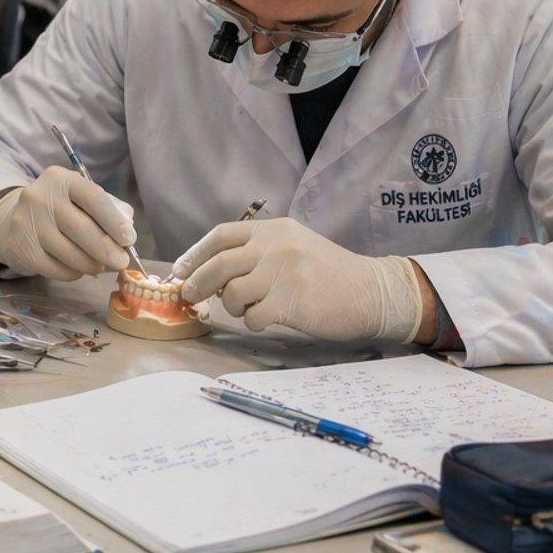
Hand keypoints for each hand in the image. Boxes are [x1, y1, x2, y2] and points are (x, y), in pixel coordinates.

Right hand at [0, 167, 136, 279]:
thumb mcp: (82, 200)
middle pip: (82, 229)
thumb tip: (128, 229)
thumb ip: (110, 209)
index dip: (115, 221)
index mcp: (61, 179)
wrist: (15, 221)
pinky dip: (73, 273)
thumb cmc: (60, 210)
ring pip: (70, 254)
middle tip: (121, 262)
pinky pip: (56, 269)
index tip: (129, 239)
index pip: (94, 197)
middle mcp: (40, 196)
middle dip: (108, 250)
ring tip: (98, 266)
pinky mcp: (20, 248)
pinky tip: (76, 267)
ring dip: (92, 265)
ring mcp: (26, 222)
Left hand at [176, 218, 422, 341]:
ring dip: (231, 306)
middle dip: (197, 283)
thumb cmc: (329, 273)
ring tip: (248, 308)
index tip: (180, 270)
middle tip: (190, 296)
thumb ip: (258, 252)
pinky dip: (252, 322)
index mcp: (274, 229)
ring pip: (232, 293)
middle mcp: (276, 246)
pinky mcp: (291, 302)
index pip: (221, 235)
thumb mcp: (294, 246)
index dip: (194, 253)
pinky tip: (266, 320)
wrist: (372, 291)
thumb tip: (210, 271)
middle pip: (219, 264)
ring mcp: (284, 273)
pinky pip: (252, 316)